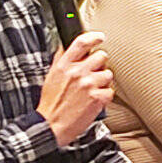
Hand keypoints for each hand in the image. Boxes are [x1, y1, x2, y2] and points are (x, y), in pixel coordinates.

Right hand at [38, 31, 113, 145]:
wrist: (51, 125)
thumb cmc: (51, 103)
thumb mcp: (51, 77)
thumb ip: (61, 61)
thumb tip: (66, 47)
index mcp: (64, 65)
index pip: (81, 43)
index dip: (94, 37)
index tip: (100, 37)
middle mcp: (77, 72)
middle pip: (101, 57)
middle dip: (100, 65)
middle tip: (94, 75)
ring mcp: (88, 85)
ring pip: (108, 74)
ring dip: (103, 82)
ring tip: (92, 91)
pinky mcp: (97, 98)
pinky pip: (110, 92)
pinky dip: (105, 97)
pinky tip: (94, 101)